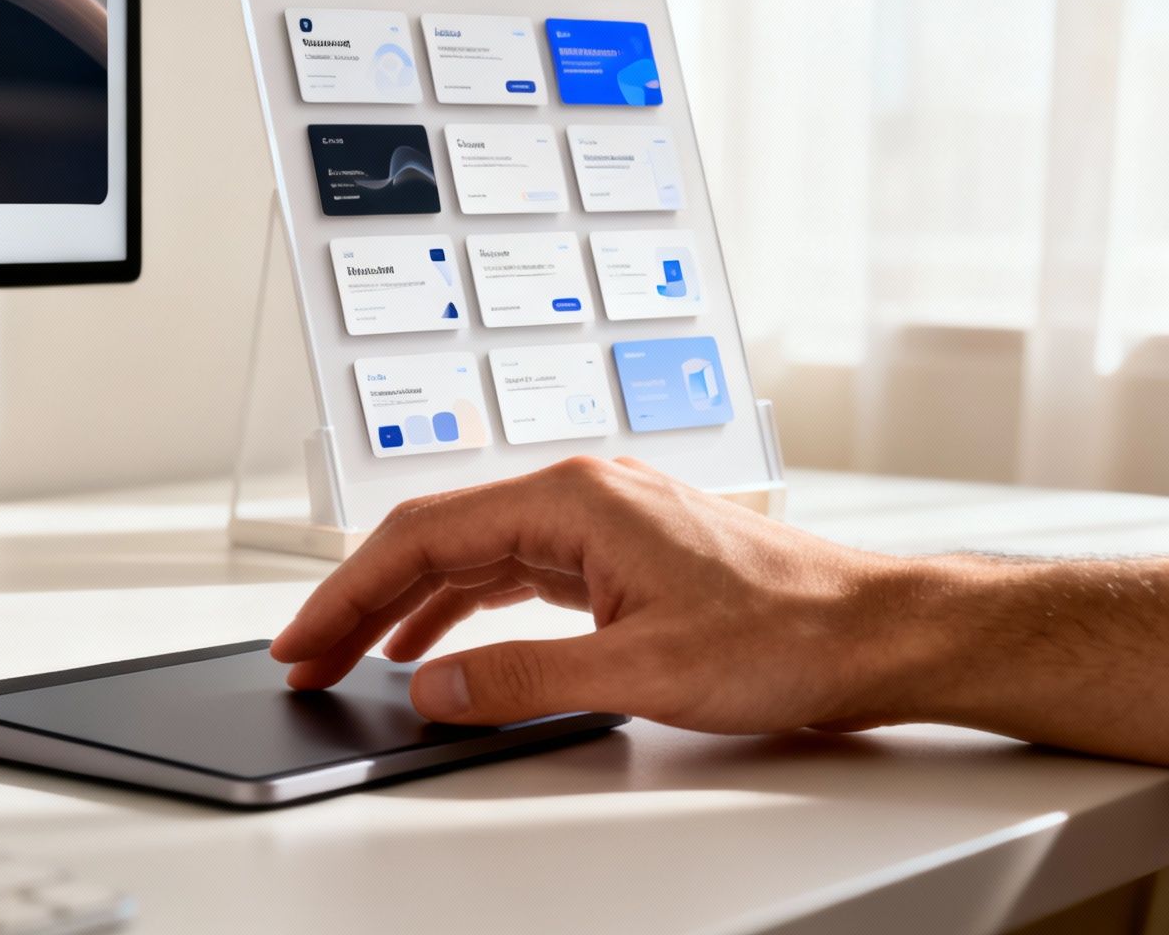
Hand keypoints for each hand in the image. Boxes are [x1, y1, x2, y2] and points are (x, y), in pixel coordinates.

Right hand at [270, 456, 918, 732]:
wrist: (877, 630)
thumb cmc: (790, 629)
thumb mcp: (641, 672)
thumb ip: (522, 679)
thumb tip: (432, 686)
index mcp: (572, 499)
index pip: (424, 535)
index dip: (349, 591)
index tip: (306, 635)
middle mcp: (578, 495)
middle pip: (435, 539)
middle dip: (362, 598)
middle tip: (308, 652)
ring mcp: (597, 522)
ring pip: (470, 557)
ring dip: (406, 606)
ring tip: (353, 656)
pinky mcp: (616, 555)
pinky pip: (513, 574)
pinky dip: (462, 609)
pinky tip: (437, 643)